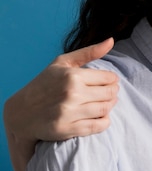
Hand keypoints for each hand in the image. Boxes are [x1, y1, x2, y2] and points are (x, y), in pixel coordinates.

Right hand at [4, 39, 118, 170]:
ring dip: (109, 106)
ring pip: (106, 109)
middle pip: (110, 94)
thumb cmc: (44, 84)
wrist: (21, 113)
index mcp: (71, 76)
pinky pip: (99, 126)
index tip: (107, 82)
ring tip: (102, 103)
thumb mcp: (62, 63)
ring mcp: (69, 113)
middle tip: (106, 93)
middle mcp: (71, 94)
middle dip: (112, 93)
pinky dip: (104, 121)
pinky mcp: (67, 129)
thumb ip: (88, 52)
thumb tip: (111, 40)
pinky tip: (99, 116)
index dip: (111, 80)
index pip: (109, 78)